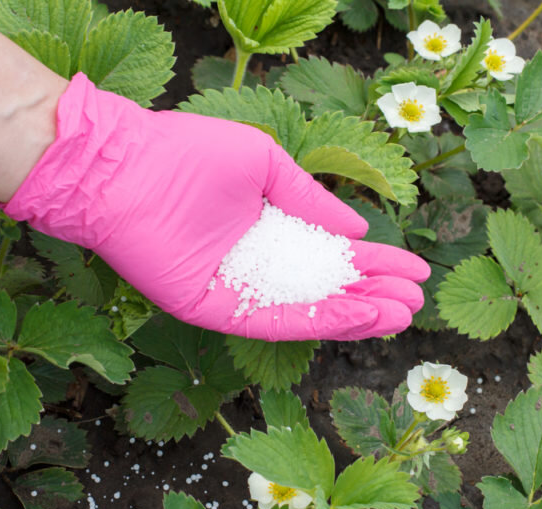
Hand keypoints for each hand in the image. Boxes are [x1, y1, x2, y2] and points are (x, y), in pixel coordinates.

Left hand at [2, 73, 429, 340]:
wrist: (125, 168)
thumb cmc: (190, 153)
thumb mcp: (267, 164)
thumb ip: (313, 200)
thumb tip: (361, 230)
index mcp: (271, 227)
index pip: (333, 251)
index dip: (375, 262)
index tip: (416, 270)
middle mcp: (259, 263)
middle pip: (326, 287)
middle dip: (373, 295)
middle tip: (416, 304)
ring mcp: (238, 289)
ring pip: (307, 310)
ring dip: (355, 316)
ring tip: (400, 317)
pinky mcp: (217, 309)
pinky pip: (275, 322)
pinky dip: (318, 322)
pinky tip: (359, 318)